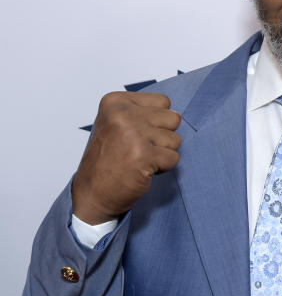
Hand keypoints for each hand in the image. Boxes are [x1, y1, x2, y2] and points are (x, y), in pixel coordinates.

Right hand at [71, 92, 181, 224]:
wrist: (92, 194)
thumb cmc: (109, 158)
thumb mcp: (116, 123)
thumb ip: (142, 112)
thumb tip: (175, 113)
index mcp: (114, 101)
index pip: (163, 102)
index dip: (156, 122)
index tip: (133, 135)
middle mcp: (121, 114)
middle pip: (173, 118)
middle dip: (162, 137)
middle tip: (138, 149)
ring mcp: (132, 134)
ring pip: (175, 139)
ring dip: (162, 153)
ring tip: (139, 159)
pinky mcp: (143, 155)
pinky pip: (174, 158)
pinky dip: (163, 168)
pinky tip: (142, 170)